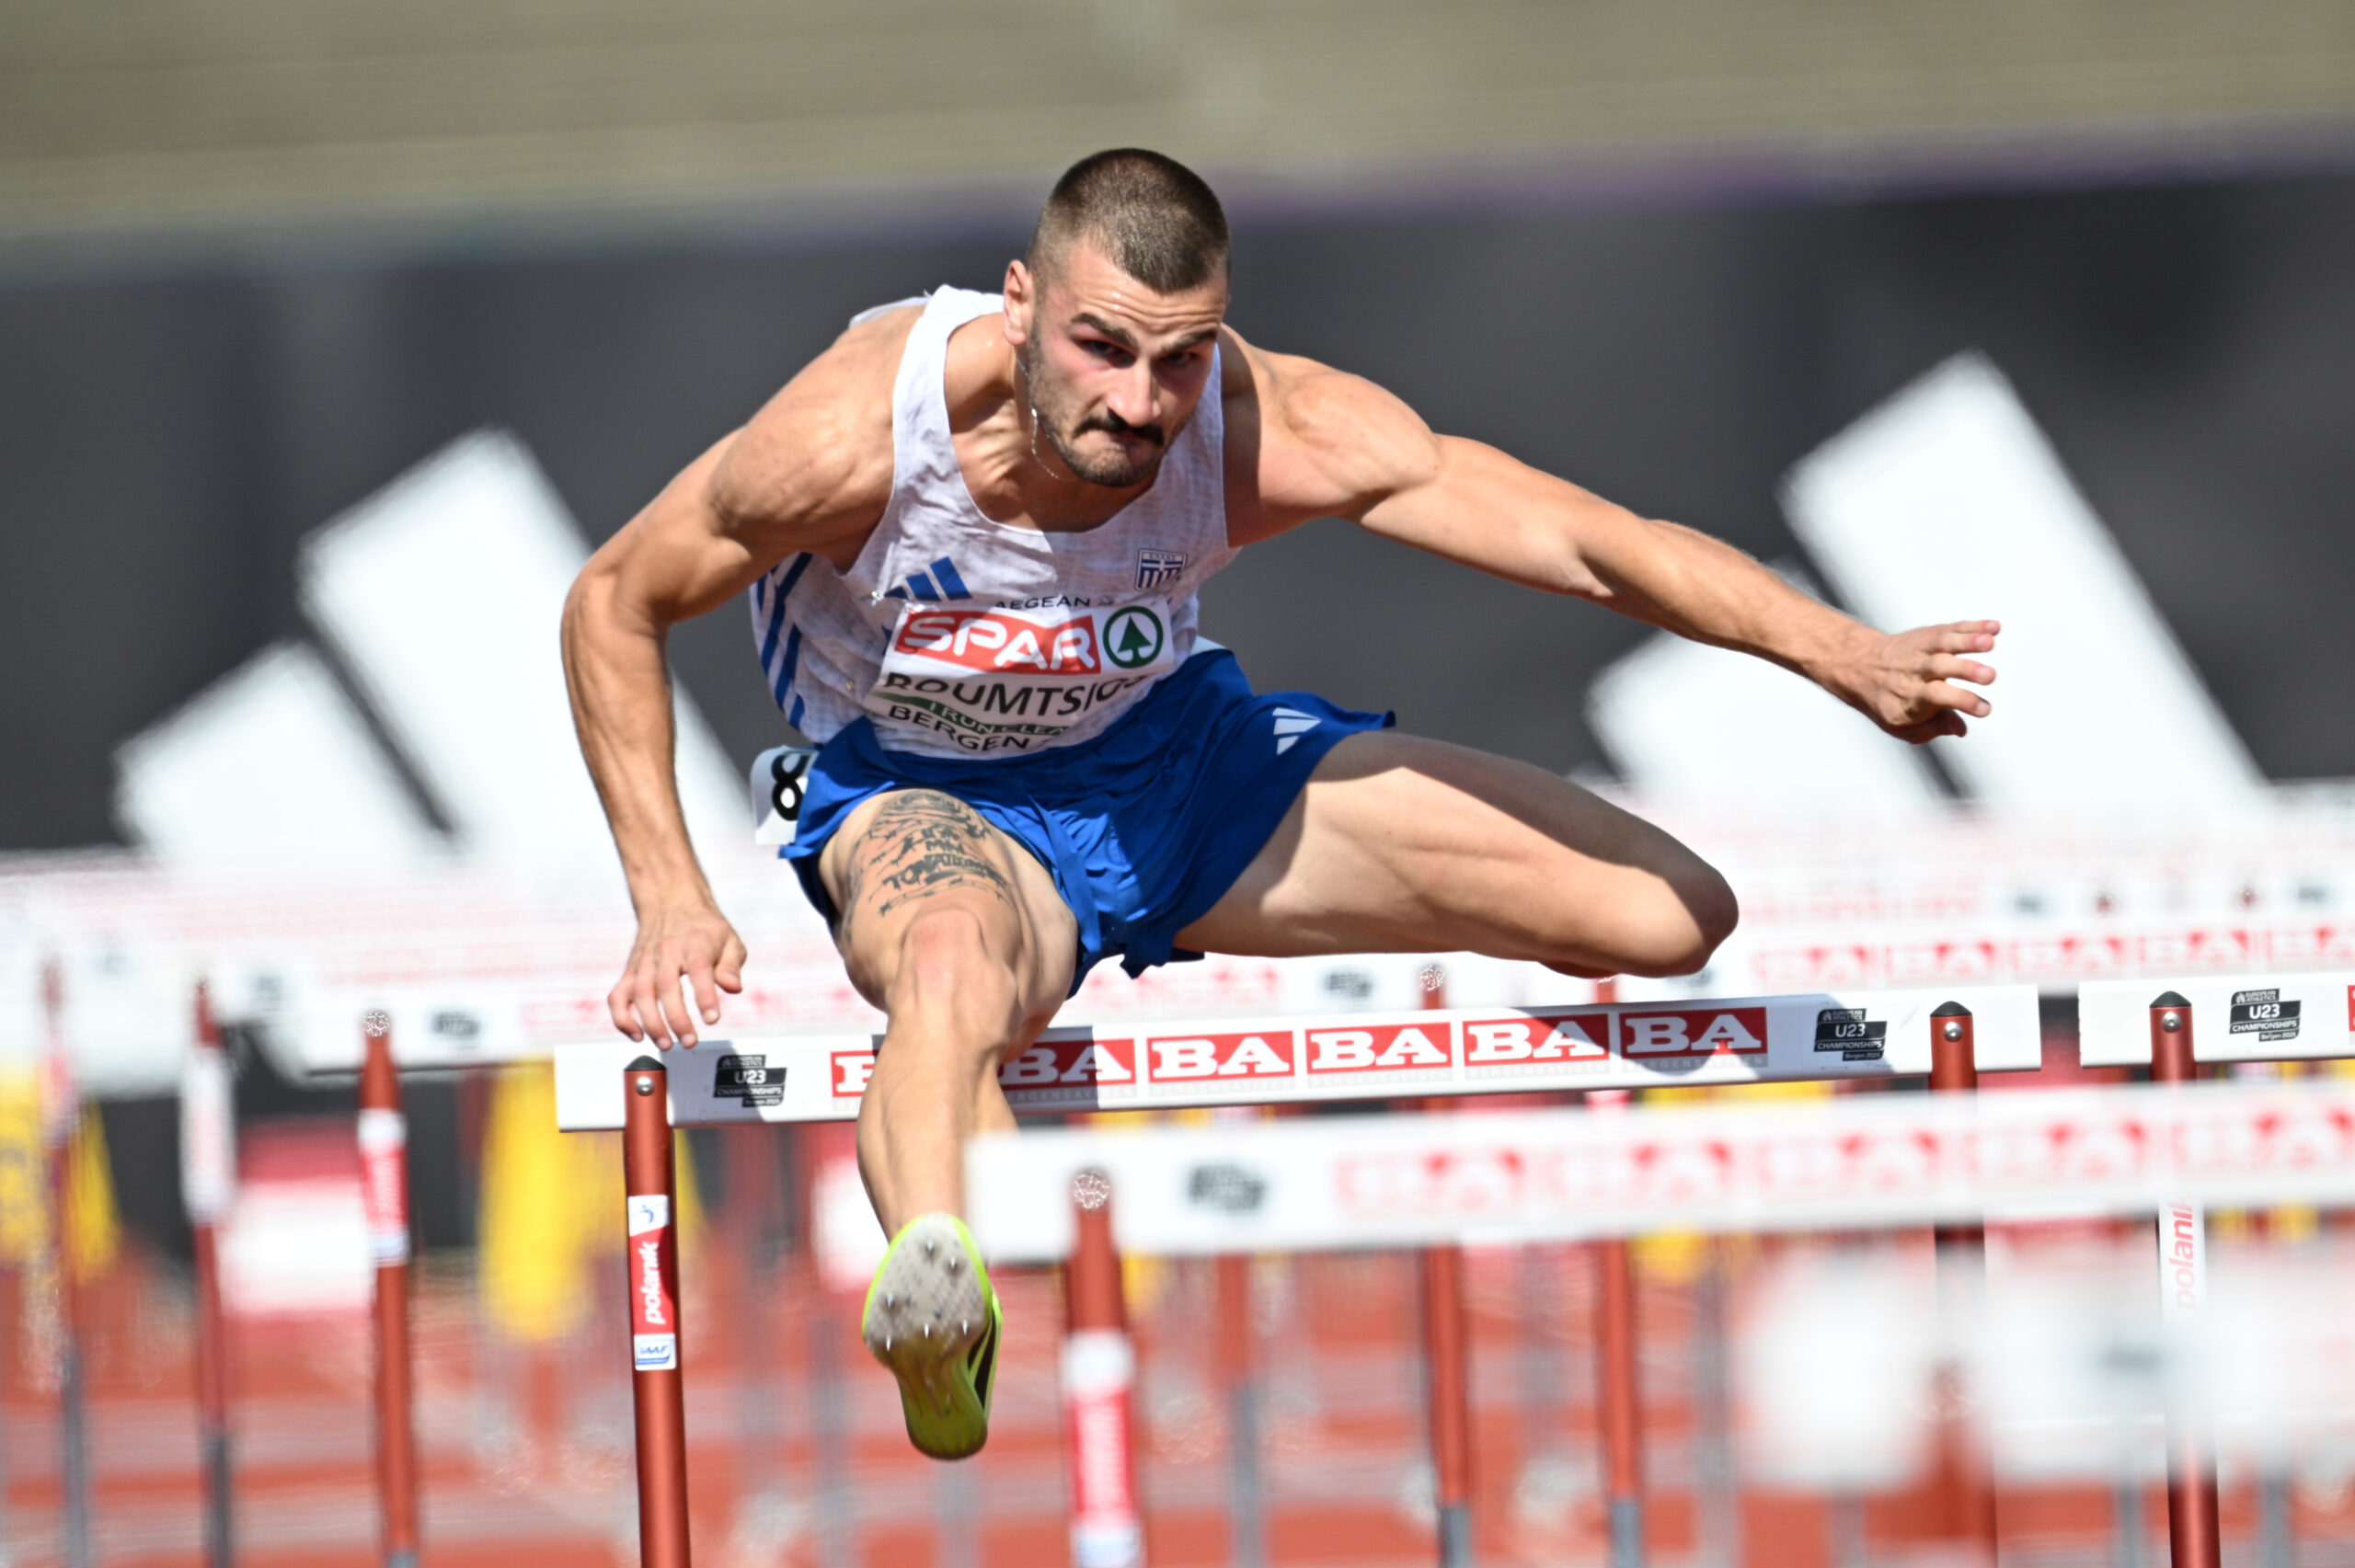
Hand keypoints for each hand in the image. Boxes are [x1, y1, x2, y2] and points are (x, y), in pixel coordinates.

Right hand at [609, 898, 747, 1047]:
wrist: (670, 903)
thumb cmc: (704, 928)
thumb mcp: (729, 939)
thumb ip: (732, 965)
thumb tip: (733, 988)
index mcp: (695, 943)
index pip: (699, 969)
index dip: (705, 995)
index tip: (712, 1019)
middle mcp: (666, 952)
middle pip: (666, 985)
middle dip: (676, 1018)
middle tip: (689, 1041)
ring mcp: (645, 963)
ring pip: (641, 993)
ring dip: (651, 1023)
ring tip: (666, 1044)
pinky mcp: (630, 972)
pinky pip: (618, 996)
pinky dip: (622, 1018)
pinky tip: (637, 1035)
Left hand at [1825, 619, 1999, 743]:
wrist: (1861, 666)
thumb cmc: (1890, 701)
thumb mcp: (1903, 726)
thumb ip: (1933, 728)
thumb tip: (1961, 729)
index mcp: (1911, 696)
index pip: (1937, 698)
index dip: (1961, 702)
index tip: (1985, 709)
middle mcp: (1916, 670)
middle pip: (1941, 667)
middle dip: (1966, 670)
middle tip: (1990, 676)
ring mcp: (1923, 650)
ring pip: (1944, 642)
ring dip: (1968, 641)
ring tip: (1990, 641)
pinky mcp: (1930, 634)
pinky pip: (1952, 629)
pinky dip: (1972, 626)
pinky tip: (1994, 628)